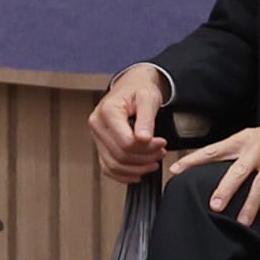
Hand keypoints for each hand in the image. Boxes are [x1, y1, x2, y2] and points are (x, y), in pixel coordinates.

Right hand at [88, 66, 170, 183]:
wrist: (132, 85)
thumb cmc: (139, 88)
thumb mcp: (148, 98)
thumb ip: (146, 119)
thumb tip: (144, 139)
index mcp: (108, 111)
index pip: (126, 141)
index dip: (147, 148)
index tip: (162, 143)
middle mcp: (97, 125)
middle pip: (120, 155)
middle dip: (144, 158)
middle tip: (161, 152)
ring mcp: (97, 136)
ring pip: (114, 164)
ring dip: (136, 168)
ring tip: (153, 162)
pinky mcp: (100, 144)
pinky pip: (107, 167)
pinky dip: (123, 174)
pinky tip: (138, 173)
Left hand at [175, 114, 259, 230]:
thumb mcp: (251, 139)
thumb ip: (232, 153)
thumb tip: (206, 170)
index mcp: (242, 140)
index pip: (214, 150)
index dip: (194, 160)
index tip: (175, 170)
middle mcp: (257, 148)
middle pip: (238, 170)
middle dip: (226, 188)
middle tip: (215, 206)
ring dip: (252, 205)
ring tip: (242, 223)